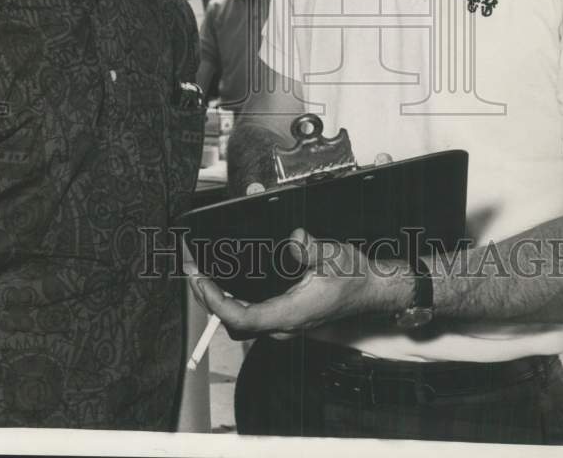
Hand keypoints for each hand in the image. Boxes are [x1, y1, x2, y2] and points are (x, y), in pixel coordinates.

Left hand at [189, 228, 410, 338]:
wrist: (372, 289)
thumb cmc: (354, 276)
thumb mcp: (335, 256)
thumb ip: (313, 249)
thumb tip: (294, 239)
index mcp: (292, 314)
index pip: (242, 318)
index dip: (216, 302)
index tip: (200, 279)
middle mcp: (283, 324)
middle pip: (232, 321)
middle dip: (206, 296)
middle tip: (190, 268)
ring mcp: (283, 323)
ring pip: (238, 320)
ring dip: (215, 299)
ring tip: (199, 273)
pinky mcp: (283, 316)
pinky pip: (249, 314)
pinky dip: (230, 298)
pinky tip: (222, 280)